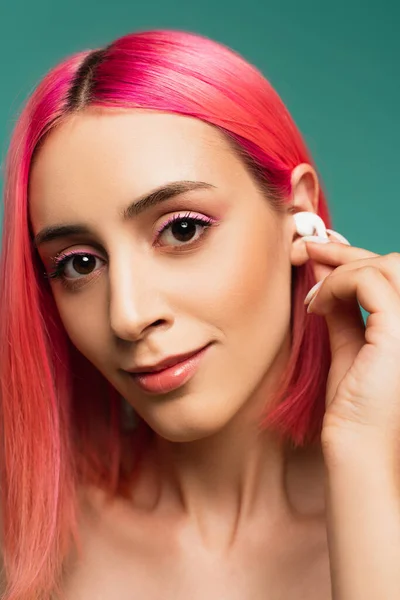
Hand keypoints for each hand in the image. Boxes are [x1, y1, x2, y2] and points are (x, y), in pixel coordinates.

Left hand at [303, 234, 399, 455]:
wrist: (357, 450)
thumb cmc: (354, 408)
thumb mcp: (349, 346)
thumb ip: (345, 311)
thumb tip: (327, 276)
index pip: (392, 274)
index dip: (353, 256)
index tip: (314, 253)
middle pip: (392, 262)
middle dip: (343, 251)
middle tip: (302, 249)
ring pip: (385, 265)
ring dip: (340, 268)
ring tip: (312, 293)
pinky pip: (368, 282)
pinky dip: (336, 284)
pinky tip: (316, 305)